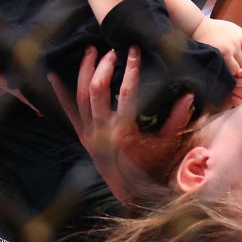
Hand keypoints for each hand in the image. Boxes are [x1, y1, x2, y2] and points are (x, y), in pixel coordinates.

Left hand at [47, 46, 193, 203]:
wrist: (129, 191)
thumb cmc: (151, 167)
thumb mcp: (167, 144)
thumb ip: (178, 119)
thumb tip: (189, 94)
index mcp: (124, 130)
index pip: (126, 92)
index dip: (130, 69)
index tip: (134, 51)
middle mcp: (102, 130)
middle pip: (97, 89)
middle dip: (104, 65)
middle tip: (113, 50)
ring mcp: (88, 132)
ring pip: (80, 95)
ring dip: (85, 71)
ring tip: (90, 50)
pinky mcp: (81, 135)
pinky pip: (67, 111)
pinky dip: (59, 92)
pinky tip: (52, 74)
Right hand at [191, 17, 241, 74]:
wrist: (197, 26)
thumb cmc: (214, 29)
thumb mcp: (232, 28)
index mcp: (240, 35)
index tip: (238, 56)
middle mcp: (236, 41)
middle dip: (239, 64)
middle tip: (230, 64)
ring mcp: (229, 48)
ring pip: (238, 67)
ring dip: (233, 69)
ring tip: (224, 67)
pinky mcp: (222, 54)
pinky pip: (231, 69)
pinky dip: (228, 72)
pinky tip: (221, 69)